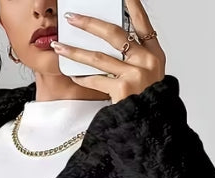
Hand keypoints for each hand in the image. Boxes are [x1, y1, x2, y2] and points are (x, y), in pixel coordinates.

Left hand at [50, 0, 165, 103]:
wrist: (151, 128)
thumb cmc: (147, 103)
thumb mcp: (149, 76)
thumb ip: (135, 58)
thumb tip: (109, 41)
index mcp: (155, 55)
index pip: (143, 24)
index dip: (132, 6)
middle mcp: (147, 61)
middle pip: (115, 34)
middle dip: (89, 23)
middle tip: (72, 18)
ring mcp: (135, 75)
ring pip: (98, 57)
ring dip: (75, 51)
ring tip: (59, 46)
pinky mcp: (122, 90)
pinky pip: (95, 80)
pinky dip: (82, 78)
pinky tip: (73, 75)